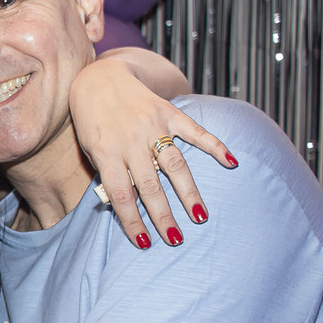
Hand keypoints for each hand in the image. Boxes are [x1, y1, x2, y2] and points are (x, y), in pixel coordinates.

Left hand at [69, 50, 236, 248]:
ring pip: (174, 164)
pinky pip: (195, 131)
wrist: (99, 79)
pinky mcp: (168, 112)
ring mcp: (152, 125)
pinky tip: (231, 162)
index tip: (145, 243)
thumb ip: (107, 174)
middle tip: (176, 239)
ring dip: (188, 192)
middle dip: (163, 215)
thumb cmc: (92, 122)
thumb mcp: (90, 150)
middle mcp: (130, 140)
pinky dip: (215, 145)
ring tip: (200, 216)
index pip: (122, 195)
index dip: (133, 221)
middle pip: (150, 185)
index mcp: (106, 152)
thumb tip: (124, 205)